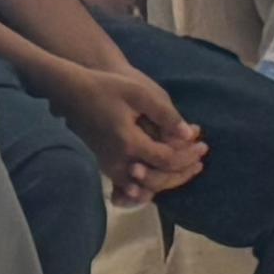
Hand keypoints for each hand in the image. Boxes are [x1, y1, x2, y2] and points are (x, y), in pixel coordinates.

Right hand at [53, 62, 205, 205]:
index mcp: (128, 142)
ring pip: (144, 186)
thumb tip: (189, 134)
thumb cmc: (106, 86)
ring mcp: (109, 165)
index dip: (188, 155)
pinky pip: (130, 185)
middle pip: (158, 179)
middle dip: (182, 171)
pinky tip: (161, 181)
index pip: (166, 160)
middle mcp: (118, 160)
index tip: (203, 145)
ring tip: (187, 170)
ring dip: (168, 180)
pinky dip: (148, 186)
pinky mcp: (104, 165)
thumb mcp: (138, 93)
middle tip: (200, 160)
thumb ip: (165, 114)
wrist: (71, 91)